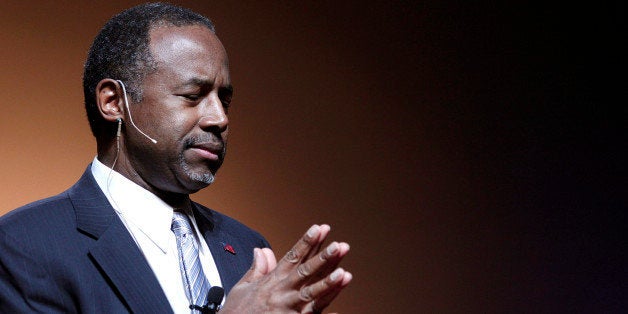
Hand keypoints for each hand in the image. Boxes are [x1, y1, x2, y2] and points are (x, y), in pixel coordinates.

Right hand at [221, 224, 351, 312]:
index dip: (307, 242)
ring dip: (328, 284)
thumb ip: (257, 268)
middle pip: (306, 272)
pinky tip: (339, 311)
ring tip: (344, 274)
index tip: (320, 228)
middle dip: (323, 258)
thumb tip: (262, 250)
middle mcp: (281, 293)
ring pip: (312, 294)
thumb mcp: (243, 287)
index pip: (293, 256)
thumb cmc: (237, 312)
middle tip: (339, 245)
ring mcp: (287, 309)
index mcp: (272, 281)